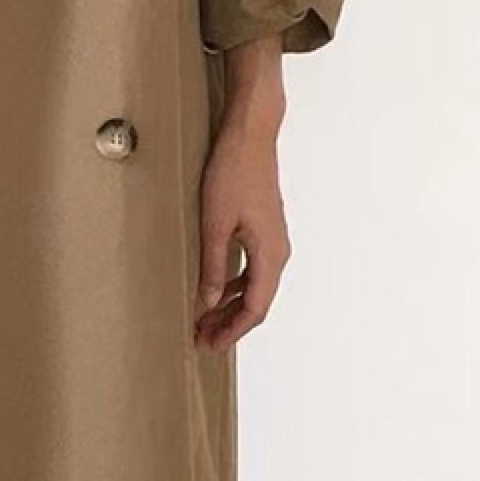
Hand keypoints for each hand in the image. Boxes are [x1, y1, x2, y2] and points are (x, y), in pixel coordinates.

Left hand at [194, 39, 290, 351]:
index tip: (209, 345)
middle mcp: (278, 251)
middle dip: (229, 324)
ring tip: (204, 319)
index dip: (232, 331)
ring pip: (254, 286)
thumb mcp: (215, 224)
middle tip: (201, 339)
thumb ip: (211, 266)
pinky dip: (234, 285)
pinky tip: (214, 288)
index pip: (254, 308)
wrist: (251, 135)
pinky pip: (253, 269)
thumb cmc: (233, 173)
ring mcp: (273, 240)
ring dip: (230, 305)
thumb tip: (206, 303)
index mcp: (270, 254)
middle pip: (256, 302)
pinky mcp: (265, 229)